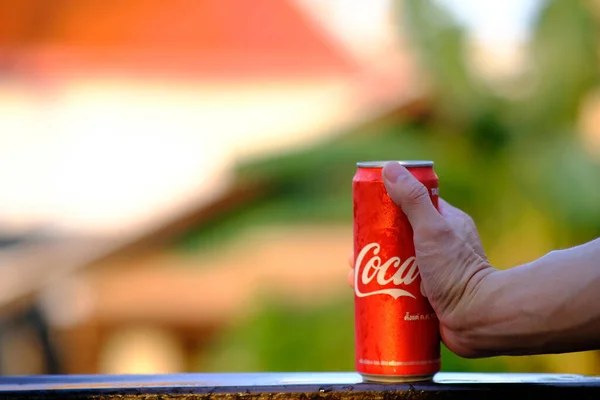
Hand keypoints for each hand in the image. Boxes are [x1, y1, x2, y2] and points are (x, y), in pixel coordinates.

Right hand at [348, 162, 496, 357]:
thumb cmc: (457, 272)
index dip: (386, 208)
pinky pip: (400, 291)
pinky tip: (367, 300)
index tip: (365, 216)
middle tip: (353, 257)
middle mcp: (442, 247)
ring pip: (396, 267)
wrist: (478, 321)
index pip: (411, 207)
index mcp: (447, 224)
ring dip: (373, 273)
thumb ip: (412, 199)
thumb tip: (389, 168)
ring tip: (354, 281)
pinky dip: (383, 293)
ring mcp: (435, 274)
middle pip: (398, 239)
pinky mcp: (429, 298)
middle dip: (373, 246)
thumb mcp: (432, 230)